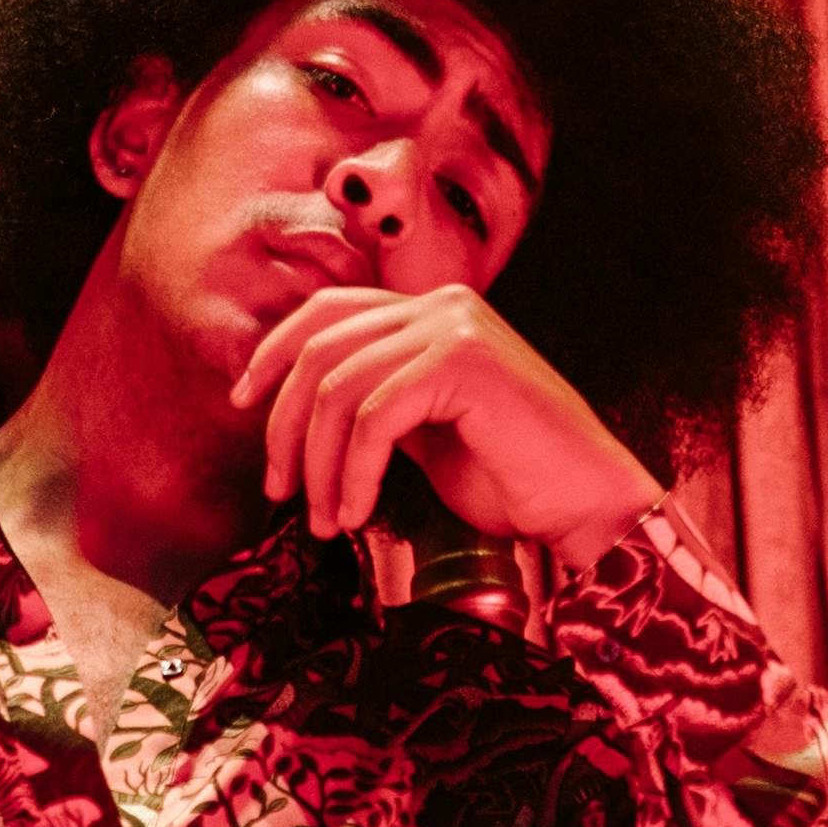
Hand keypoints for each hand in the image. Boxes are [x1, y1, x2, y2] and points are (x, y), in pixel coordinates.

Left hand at [236, 279, 655, 555]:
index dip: (273, 352)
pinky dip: (355, 473)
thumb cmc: (510, 479)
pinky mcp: (463, 364)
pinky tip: (358, 514)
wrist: (584, 503)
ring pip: (338, 389)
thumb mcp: (423, 432)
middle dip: (283, 426)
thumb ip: (374, 405)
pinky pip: (374, 418)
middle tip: (278, 490)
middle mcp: (441, 305)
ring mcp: (454, 328)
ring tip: (326, 521)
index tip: (243, 405)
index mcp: (431, 312)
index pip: (327, 312)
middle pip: (319, 350)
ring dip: (319, 466)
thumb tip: (300, 415)